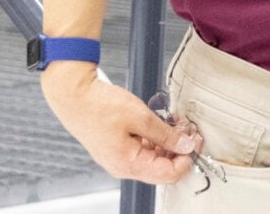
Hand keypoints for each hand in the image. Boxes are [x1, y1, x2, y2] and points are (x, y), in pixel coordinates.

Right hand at [41, 62, 198, 183]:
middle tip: (190, 130)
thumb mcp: (141, 117)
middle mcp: (122, 166)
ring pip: (153, 158)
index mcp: (128, 164)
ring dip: (169, 142)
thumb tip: (186, 145)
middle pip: (161, 168)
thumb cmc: (100, 106)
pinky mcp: (117, 148)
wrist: (73, 95)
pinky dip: (156, 138)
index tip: (196, 141)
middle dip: (179, 150)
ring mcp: (118, 158)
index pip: (168, 175)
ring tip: (178, 123)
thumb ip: (166, 135)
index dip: (187, 159)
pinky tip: (163, 122)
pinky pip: (143, 149)